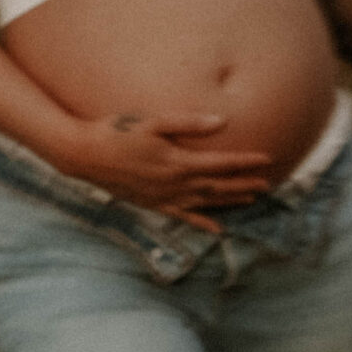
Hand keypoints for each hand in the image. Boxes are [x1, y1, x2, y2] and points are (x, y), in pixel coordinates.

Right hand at [51, 113, 274, 232]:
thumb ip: (188, 123)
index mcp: (179, 162)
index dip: (246, 162)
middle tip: (268, 183)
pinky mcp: (153, 205)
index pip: (222, 163)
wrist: (84, 155)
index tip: (267, 159)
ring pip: (206, 202)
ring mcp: (165, 197)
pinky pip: (184, 217)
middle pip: (219, 186)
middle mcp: (176, 184)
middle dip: (245, 184)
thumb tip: (222, 122)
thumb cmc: (116, 132)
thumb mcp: (152, 122)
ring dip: (230, 201)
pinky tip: (217, 229)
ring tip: (252, 199)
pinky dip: (202, 222)